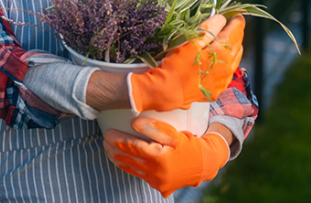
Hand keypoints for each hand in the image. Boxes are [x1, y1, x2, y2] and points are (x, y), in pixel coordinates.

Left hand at [103, 118, 229, 197]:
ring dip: (118, 160)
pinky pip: (140, 176)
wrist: (205, 164)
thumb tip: (132, 124)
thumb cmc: (189, 145)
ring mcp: (158, 182)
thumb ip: (153, 127)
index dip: (118, 139)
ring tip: (109, 150)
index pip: (132, 147)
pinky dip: (129, 168)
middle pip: (129, 159)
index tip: (108, 133)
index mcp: (160, 158)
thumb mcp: (173, 133)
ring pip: (132, 170)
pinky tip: (122, 162)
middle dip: (114, 149)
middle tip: (105, 140)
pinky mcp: (160, 187)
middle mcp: (157, 173)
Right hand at [128, 14, 243, 112]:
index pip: (235, 32)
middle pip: (238, 46)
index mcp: (221, 53)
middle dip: (236, 34)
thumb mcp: (190, 41)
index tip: (237, 16)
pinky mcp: (217, 90)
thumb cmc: (176, 64)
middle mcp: (227, 67)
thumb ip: (209, 28)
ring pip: (235, 60)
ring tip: (228, 42)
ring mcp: (223, 81)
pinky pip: (227, 73)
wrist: (167, 91)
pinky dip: (227, 64)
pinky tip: (220, 61)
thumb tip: (221, 19)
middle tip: (233, 26)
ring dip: (233, 49)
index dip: (237, 22)